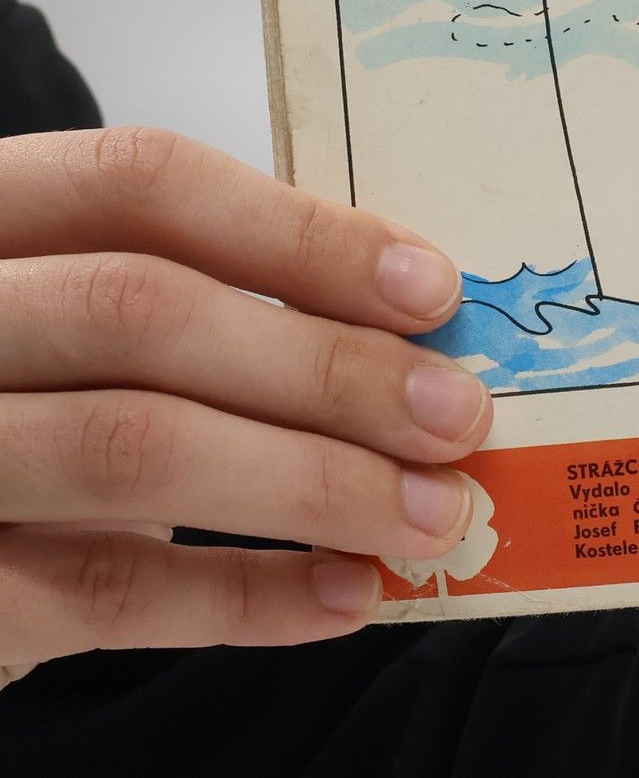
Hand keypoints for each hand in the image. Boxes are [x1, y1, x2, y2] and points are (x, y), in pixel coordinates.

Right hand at [0, 129, 491, 664]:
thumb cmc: (28, 422)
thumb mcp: (85, 333)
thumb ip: (206, 311)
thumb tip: (415, 345)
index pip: (139, 183)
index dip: (301, 234)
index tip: (432, 292)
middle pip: (143, 311)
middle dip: (330, 366)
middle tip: (456, 417)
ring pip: (133, 446)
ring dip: (316, 481)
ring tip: (432, 514)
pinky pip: (114, 591)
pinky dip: (250, 594)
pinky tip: (348, 592)